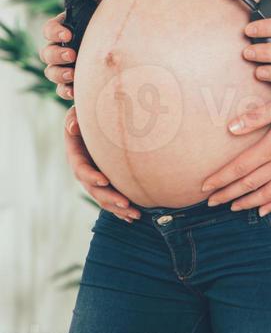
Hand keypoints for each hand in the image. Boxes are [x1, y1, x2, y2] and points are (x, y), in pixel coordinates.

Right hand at [40, 0, 107, 98]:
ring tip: (73, 74)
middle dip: (57, 54)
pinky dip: (65, 91)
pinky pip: (61, 90)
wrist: (130, 48)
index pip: (50, 29)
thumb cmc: (113, 23)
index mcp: (66, 28)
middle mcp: (62, 47)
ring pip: (51, 71)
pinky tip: (74, 92)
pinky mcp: (73, 82)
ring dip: (59, 73)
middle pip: (46, 52)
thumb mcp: (107, 7)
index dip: (55, 31)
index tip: (68, 34)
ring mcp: (66, 66)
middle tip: (73, 55)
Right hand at [64, 106, 140, 221]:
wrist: (96, 124)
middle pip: (94, 190)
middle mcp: (85, 172)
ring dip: (118, 209)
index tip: (105, 180)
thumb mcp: (78, 114)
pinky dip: (121, 211)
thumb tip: (72, 127)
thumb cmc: (88, 116)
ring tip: (136, 215)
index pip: (82, 169)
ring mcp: (95, 180)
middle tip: (126, 203)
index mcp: (77, 156)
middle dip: (110, 198)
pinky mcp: (105, 184)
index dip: (92, 176)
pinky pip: (112, 200)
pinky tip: (133, 217)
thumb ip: (74, 119)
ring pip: (104, 199)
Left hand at [201, 94, 270, 215]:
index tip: (204, 187)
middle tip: (209, 202)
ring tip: (231, 207)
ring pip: (267, 194)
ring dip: (247, 202)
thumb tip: (230, 128)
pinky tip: (263, 210)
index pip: (240, 168)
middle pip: (249, 184)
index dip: (221, 178)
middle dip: (227, 194)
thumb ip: (256, 116)